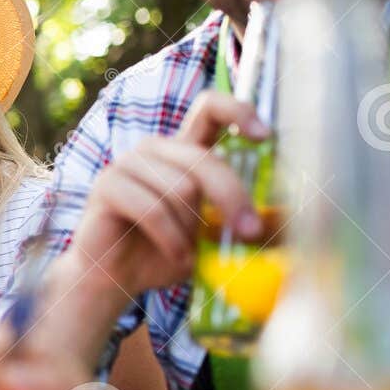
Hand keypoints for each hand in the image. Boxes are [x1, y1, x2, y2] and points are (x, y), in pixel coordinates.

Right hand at [60, 90, 263, 301]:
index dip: (239, 112)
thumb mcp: (211, 237)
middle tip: (249, 232)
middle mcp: (154, 150)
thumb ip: (239, 220)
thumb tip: (282, 218)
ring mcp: (127, 165)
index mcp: (181, 152)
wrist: (112, 280)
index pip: (209, 108)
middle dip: (232, 197)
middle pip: (204, 160)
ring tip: (186, 253)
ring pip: (181, 189)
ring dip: (190, 230)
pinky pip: (153, 209)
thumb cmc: (163, 255)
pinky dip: (172, 239)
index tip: (264, 137)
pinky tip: (175, 257)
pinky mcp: (107, 186)